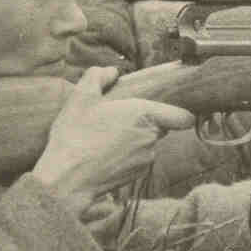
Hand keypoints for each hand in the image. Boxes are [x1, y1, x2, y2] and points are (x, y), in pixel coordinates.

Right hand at [32, 66, 193, 217]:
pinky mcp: (137, 176)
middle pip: (161, 128)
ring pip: (148, 145)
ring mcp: (146, 159)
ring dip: (134, 140)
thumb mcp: (80, 97)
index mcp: (144, 114)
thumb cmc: (75, 136)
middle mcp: (151, 138)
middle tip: (119, 120)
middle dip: (146, 123)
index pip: (183, 117)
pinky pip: (138, 161)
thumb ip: (97, 76)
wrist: (67, 179)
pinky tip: (104, 155)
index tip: (166, 111)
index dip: (179, 114)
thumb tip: (111, 71)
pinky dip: (127, 157)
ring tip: (106, 139)